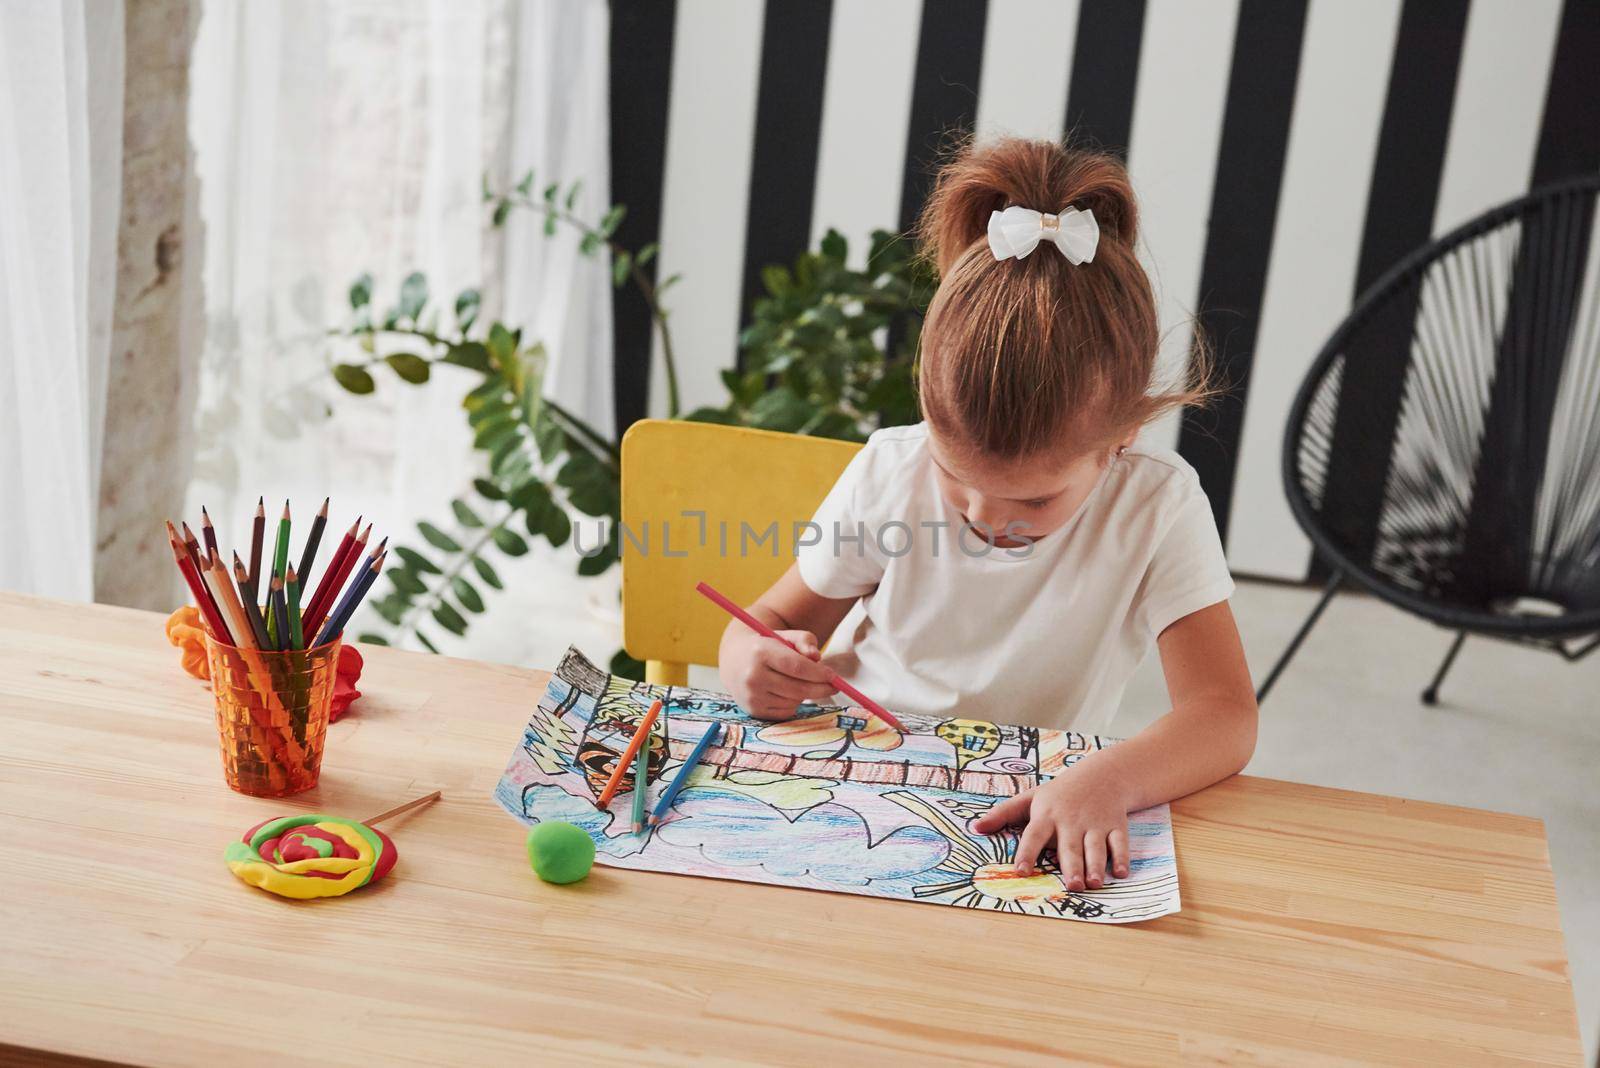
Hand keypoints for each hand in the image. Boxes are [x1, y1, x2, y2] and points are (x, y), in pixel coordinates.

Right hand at [719, 626, 837, 720]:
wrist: (734, 661)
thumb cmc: (767, 646)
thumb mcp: (785, 636)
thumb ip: (805, 641)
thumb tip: (816, 658)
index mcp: (760, 652)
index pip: (797, 667)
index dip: (819, 674)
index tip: (834, 676)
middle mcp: (753, 676)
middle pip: (798, 688)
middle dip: (821, 688)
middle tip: (834, 685)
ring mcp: (751, 696)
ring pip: (794, 701)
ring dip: (805, 694)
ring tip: (798, 681)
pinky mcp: (754, 711)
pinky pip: (786, 711)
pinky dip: (794, 703)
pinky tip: (786, 691)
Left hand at [971, 763, 1131, 890]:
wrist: (1103, 775)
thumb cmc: (1060, 793)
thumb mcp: (1030, 798)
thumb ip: (1003, 814)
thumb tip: (975, 828)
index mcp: (1047, 816)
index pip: (1034, 835)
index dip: (1027, 853)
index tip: (1021, 871)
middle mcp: (1071, 822)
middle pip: (1069, 846)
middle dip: (1070, 866)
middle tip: (1071, 885)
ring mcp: (1095, 824)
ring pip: (1095, 847)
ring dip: (1095, 865)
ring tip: (1093, 883)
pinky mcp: (1116, 827)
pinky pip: (1119, 844)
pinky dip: (1121, 858)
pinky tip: (1121, 873)